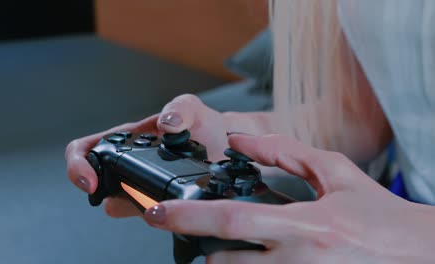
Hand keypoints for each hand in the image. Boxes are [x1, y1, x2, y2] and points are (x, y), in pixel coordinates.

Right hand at [65, 94, 227, 216]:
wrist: (224, 147)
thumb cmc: (203, 125)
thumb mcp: (192, 108)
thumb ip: (181, 109)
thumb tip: (167, 124)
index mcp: (127, 138)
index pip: (87, 148)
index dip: (79, 163)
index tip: (90, 179)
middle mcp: (129, 162)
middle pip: (93, 177)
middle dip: (92, 186)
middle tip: (104, 194)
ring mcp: (141, 184)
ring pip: (116, 201)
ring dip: (123, 204)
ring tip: (146, 199)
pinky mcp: (157, 202)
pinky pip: (144, 213)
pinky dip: (148, 213)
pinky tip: (166, 207)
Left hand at [142, 134, 434, 262]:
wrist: (418, 255)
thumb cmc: (379, 215)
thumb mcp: (336, 172)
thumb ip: (284, 153)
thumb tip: (240, 141)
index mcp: (306, 225)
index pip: (232, 221)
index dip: (188, 216)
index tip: (158, 212)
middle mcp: (298, 261)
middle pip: (224, 260)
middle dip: (195, 246)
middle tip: (182, 232)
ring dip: (219, 261)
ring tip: (218, 244)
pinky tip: (250, 254)